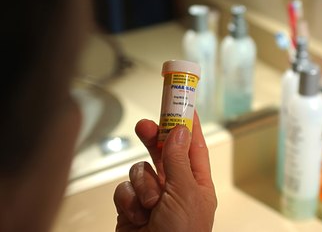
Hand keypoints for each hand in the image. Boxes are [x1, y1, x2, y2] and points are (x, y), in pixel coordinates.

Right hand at [114, 112, 216, 231]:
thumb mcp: (184, 194)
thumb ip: (179, 161)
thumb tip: (180, 132)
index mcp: (196, 185)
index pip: (194, 147)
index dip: (189, 126)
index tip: (183, 106)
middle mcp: (175, 188)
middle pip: (164, 152)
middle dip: (154, 139)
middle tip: (145, 126)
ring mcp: (152, 197)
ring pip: (140, 170)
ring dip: (143, 186)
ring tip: (150, 204)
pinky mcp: (132, 206)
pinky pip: (124, 188)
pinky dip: (128, 201)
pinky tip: (137, 215)